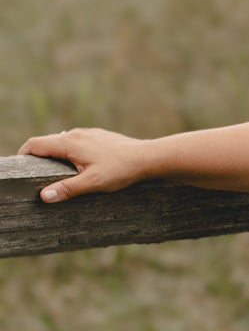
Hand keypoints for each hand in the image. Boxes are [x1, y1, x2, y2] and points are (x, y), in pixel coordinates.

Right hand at [19, 129, 146, 201]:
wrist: (147, 157)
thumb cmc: (121, 170)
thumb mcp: (92, 183)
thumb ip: (67, 189)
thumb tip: (43, 196)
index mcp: (69, 143)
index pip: (35, 144)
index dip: (23, 155)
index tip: (19, 168)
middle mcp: (76, 134)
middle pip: (46, 142)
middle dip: (37, 156)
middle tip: (33, 175)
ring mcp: (87, 134)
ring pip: (61, 141)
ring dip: (53, 154)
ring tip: (54, 173)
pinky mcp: (97, 136)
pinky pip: (75, 142)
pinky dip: (68, 152)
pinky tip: (76, 166)